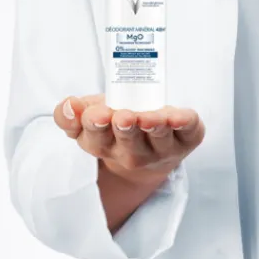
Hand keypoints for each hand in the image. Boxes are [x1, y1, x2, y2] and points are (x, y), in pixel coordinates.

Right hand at [53, 94, 204, 185]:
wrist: (152, 152)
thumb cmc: (117, 128)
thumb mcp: (90, 119)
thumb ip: (72, 114)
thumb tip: (69, 104)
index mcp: (104, 145)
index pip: (94, 139)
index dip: (94, 125)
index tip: (97, 113)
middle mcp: (133, 153)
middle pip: (128, 145)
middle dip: (125, 130)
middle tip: (122, 117)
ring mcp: (162, 148)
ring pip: (159, 140)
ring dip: (154, 127)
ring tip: (148, 117)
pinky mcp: (187, 138)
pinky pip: (189, 132)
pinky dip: (186, 123)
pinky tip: (179, 117)